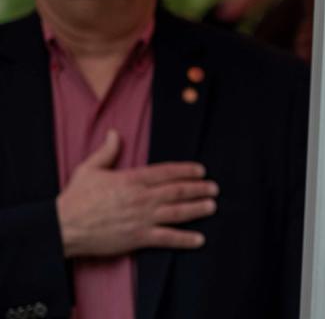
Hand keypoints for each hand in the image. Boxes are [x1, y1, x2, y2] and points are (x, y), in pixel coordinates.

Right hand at [56, 130, 218, 257]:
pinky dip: (184, 239)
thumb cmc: (75, 198)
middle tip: (214, 188)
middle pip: (177, 191)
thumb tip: (114, 133)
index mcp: (132, 179)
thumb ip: (107, 151)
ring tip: (212, 205)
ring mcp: (142, 218)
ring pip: (177, 212)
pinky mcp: (138, 238)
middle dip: (198, 188)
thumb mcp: (89, 169)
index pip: (167, 172)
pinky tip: (199, 239)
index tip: (201, 170)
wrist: (63, 226)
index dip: (186, 170)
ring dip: (197, 209)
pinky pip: (167, 238)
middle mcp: (141, 198)